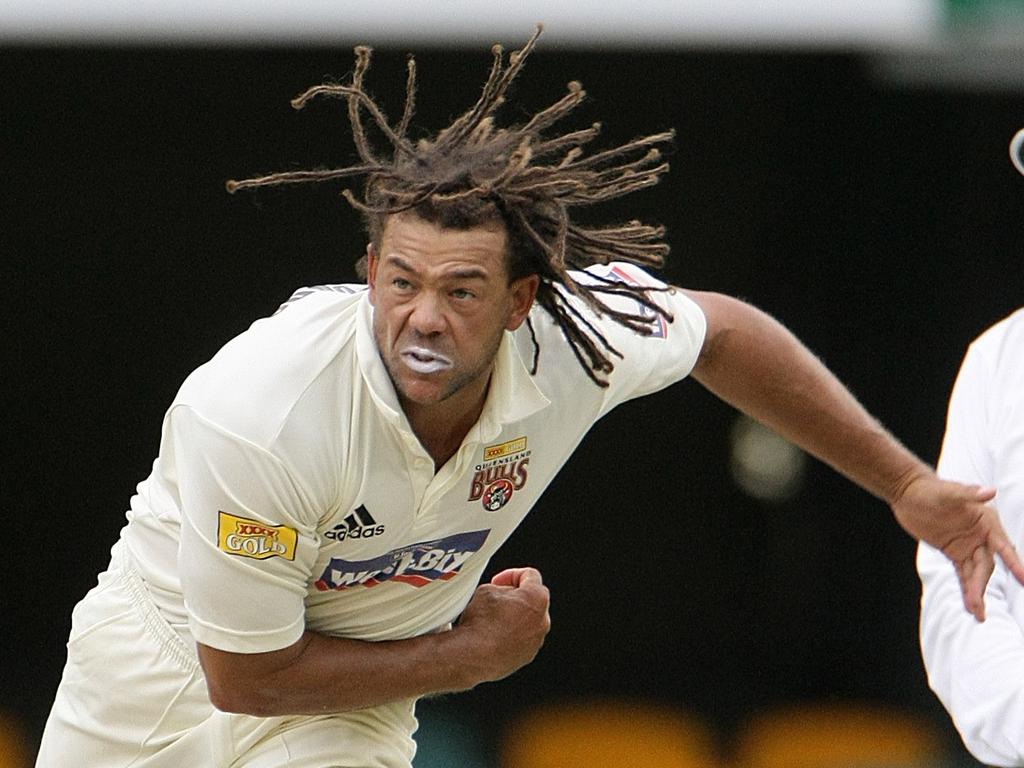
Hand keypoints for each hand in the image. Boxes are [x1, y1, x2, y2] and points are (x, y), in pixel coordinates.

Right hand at [454, 567, 550, 683]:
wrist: (473, 657)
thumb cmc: (480, 622)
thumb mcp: (486, 590)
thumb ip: (502, 588)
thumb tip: (503, 595)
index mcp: (536, 597)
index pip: (530, 575)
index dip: (510, 575)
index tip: (497, 582)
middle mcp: (542, 620)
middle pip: (531, 599)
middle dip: (514, 596)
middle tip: (495, 599)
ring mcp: (536, 640)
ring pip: (528, 621)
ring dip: (514, 616)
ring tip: (491, 619)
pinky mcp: (527, 655)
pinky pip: (522, 638)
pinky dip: (511, 634)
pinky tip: (492, 636)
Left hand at [892, 473, 1023, 620]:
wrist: (909, 493)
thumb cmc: (931, 489)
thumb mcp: (948, 492)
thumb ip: (969, 494)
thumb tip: (990, 491)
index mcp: (986, 522)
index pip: (1003, 546)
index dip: (1013, 562)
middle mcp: (981, 536)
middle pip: (986, 566)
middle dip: (983, 586)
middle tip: (979, 607)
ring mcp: (967, 546)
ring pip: (975, 573)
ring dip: (976, 593)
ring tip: (978, 614)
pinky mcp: (954, 552)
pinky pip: (962, 573)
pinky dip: (966, 588)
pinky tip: (970, 605)